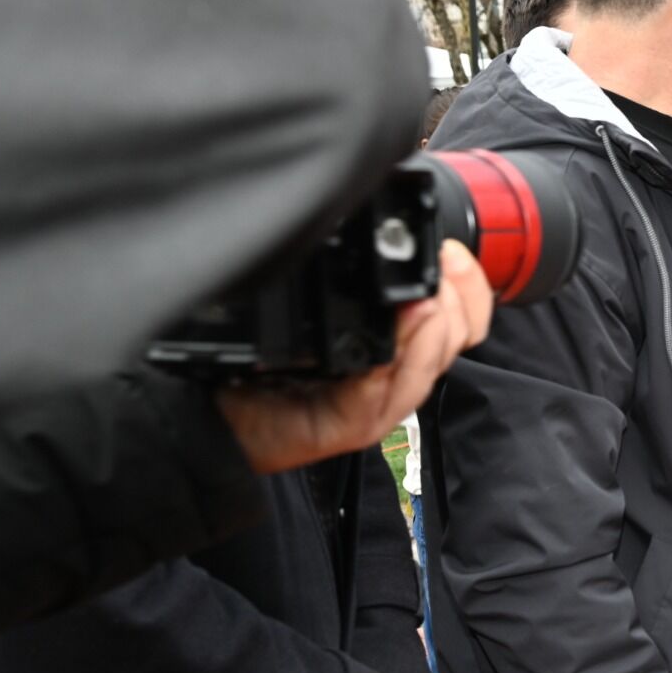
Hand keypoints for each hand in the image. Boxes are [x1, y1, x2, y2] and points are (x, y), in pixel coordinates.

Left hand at [217, 240, 495, 473]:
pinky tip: (385, 352)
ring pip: (424, 375)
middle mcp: (390, 375)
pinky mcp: (341, 428)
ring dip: (432, 338)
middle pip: (453, 345)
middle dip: (457, 306)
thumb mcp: (309, 305)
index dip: (470, 289)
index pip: (459, 320)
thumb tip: (386, 244)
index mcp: (394, 343)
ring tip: (426, 304)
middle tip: (441, 273)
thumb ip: (349, 281)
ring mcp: (369, 406)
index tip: (453, 253)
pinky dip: (384, 376)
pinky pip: (375, 404)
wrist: (201, 402)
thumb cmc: (248, 357)